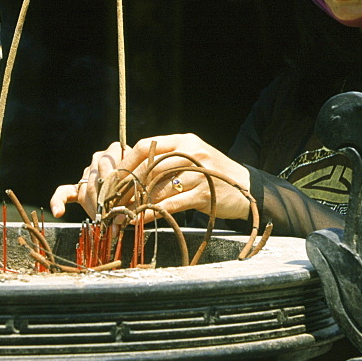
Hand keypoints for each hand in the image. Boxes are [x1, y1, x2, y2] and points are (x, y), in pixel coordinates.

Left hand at [49, 134, 251, 221]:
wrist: (249, 188)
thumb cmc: (214, 175)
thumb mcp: (192, 159)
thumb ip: (167, 161)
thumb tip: (131, 171)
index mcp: (184, 141)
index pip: (148, 145)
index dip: (127, 161)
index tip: (113, 176)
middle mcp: (191, 153)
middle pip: (150, 168)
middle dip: (128, 186)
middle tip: (112, 200)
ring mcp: (199, 173)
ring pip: (159, 186)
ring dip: (137, 202)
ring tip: (122, 213)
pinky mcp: (205, 194)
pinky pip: (172, 204)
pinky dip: (153, 212)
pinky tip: (141, 219)